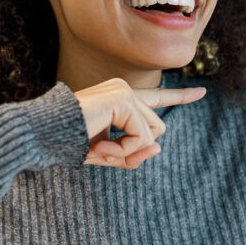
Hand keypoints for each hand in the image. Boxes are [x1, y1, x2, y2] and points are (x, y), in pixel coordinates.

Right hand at [74, 78, 205, 169]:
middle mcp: (124, 89)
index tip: (203, 91)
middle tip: (100, 153)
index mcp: (120, 98)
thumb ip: (133, 154)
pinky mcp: (122, 99)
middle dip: (132, 151)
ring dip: (126, 152)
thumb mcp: (107, 155)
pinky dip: (123, 150)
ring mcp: (124, 90)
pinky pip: (141, 137)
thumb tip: (159, 146)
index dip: (180, 97)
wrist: (42, 134)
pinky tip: (98, 146)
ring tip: (96, 148)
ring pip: (151, 135)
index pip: (156, 98)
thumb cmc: (69, 143)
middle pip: (156, 131)